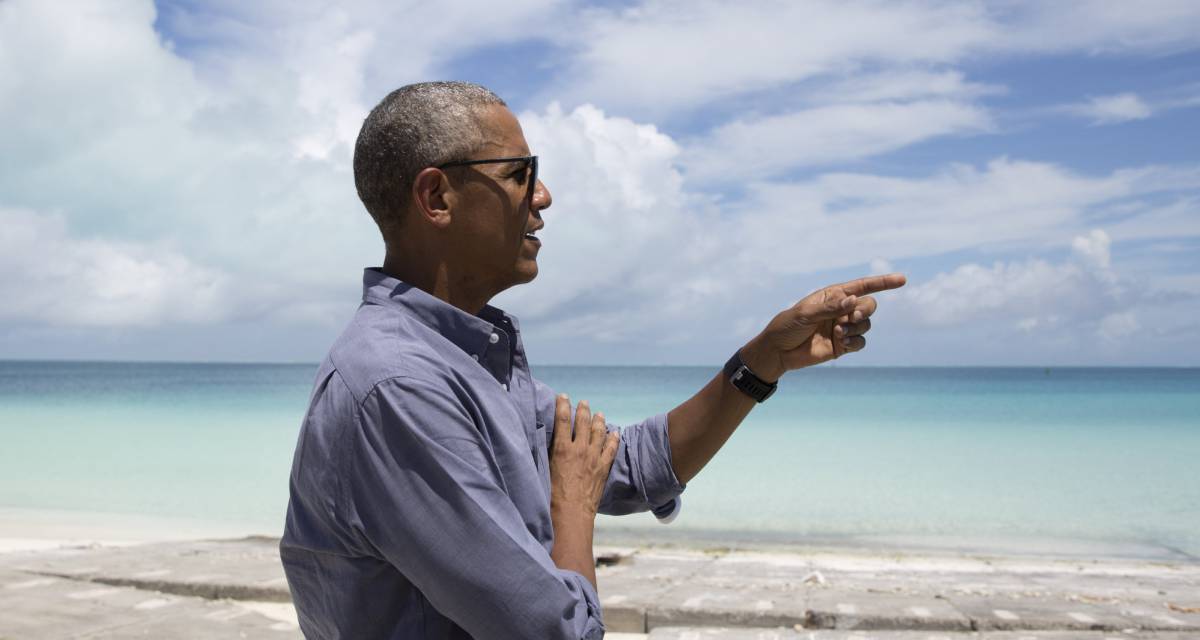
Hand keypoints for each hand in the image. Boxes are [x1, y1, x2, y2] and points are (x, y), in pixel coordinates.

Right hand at [548, 396, 619, 517]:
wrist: (571, 514)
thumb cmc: (552, 496)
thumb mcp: (545, 469)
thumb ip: (549, 453)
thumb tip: (548, 441)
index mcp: (562, 449)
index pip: (563, 420)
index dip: (563, 405)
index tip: (563, 396)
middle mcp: (580, 449)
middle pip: (583, 422)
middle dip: (583, 410)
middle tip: (583, 402)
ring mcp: (594, 458)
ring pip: (599, 432)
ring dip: (599, 421)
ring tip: (599, 414)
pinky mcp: (603, 468)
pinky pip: (611, 449)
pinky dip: (613, 439)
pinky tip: (615, 433)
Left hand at [743, 273, 906, 378]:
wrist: (778, 351)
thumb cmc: (787, 326)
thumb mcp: (805, 314)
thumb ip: (830, 308)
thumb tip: (853, 301)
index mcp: (833, 295)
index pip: (862, 286)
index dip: (883, 283)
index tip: (902, 280)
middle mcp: (841, 310)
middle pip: (868, 305)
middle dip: (864, 310)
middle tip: (850, 317)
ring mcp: (843, 327)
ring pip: (865, 324)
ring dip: (856, 328)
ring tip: (838, 333)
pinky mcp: (842, 345)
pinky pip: (860, 342)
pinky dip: (855, 342)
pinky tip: (841, 343)